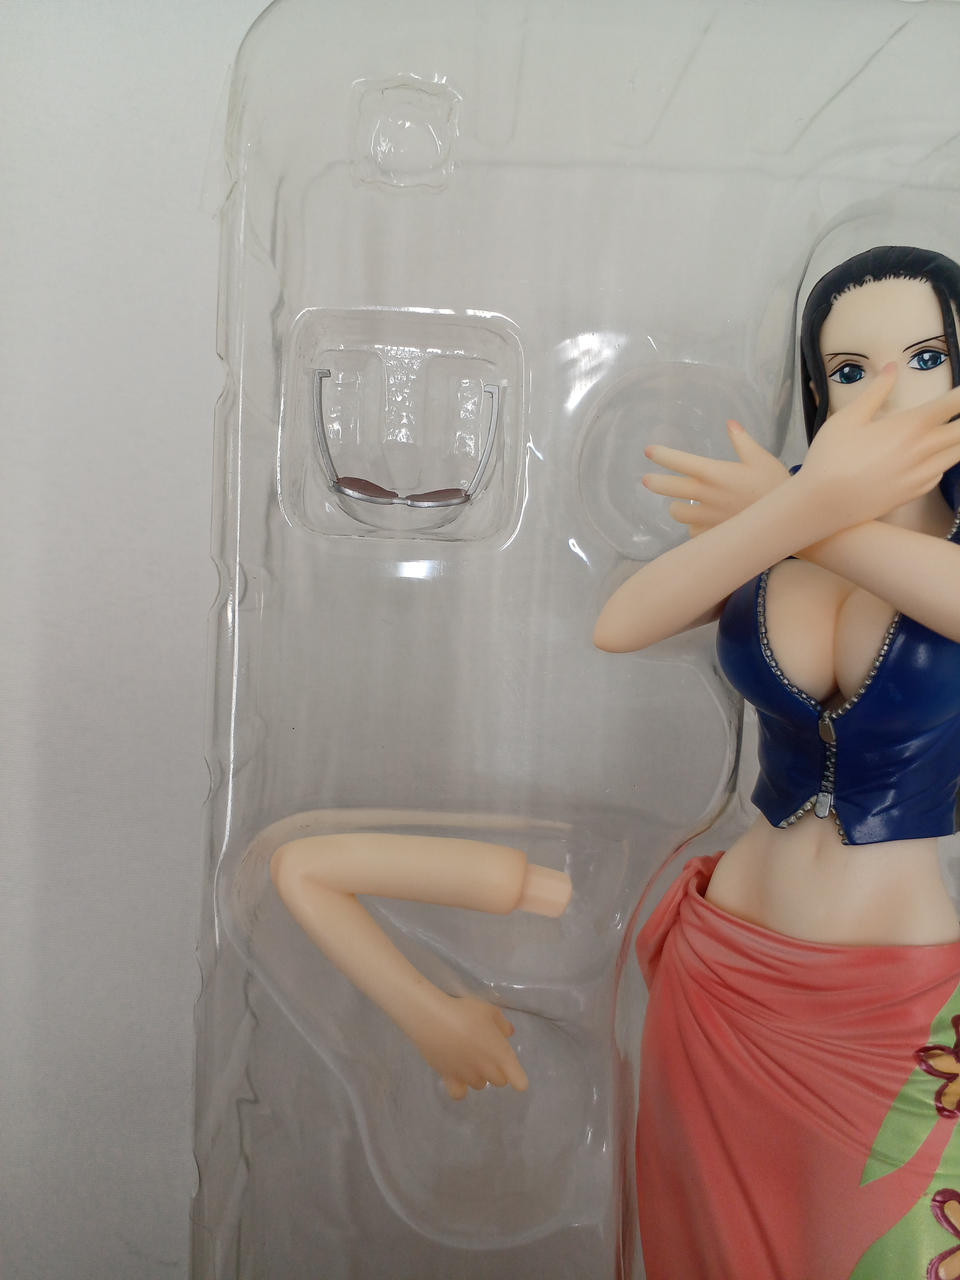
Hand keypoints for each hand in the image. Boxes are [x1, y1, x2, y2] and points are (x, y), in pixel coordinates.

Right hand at [410, 995, 528, 1100]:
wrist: (434, 1020)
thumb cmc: (465, 1012)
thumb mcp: (488, 1011)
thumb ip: (502, 1024)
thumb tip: (508, 1033)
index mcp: (500, 1054)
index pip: (518, 1079)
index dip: (519, 1080)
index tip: (518, 1080)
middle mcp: (487, 1070)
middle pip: (499, 1081)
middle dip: (497, 1070)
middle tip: (487, 1052)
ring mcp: (467, 1076)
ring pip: (480, 1085)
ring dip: (479, 1076)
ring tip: (469, 1058)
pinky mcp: (449, 1079)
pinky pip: (459, 1094)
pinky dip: (460, 1088)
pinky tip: (457, 1075)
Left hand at [643, 421, 788, 534]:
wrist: (786, 521)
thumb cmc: (776, 485)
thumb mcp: (760, 458)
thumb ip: (741, 441)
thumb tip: (730, 424)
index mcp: (714, 473)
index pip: (679, 461)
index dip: (661, 455)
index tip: (648, 451)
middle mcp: (705, 495)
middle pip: (668, 488)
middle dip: (654, 483)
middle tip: (647, 480)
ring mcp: (707, 517)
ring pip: (677, 513)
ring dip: (677, 507)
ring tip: (681, 504)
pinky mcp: (712, 534)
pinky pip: (693, 532)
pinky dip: (694, 527)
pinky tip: (702, 523)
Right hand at [800, 366, 959, 524]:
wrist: (822, 504)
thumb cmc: (830, 457)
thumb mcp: (848, 417)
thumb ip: (876, 391)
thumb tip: (892, 367)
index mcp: (910, 426)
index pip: (953, 403)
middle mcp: (923, 450)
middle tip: (959, 411)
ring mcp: (920, 475)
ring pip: (957, 455)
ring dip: (958, 441)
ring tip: (951, 432)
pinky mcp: (913, 493)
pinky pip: (939, 474)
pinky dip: (943, 462)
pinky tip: (935, 458)